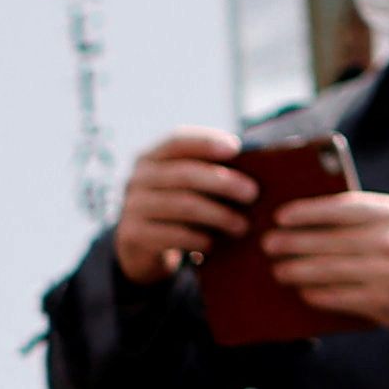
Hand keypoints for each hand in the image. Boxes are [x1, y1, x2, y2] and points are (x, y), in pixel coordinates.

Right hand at [109, 132, 261, 285]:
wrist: (139, 247)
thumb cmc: (175, 207)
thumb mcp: (183, 185)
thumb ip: (206, 171)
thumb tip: (255, 166)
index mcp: (151, 157)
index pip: (177, 140)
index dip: (206, 142)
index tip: (236, 148)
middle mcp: (138, 178)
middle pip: (184, 174)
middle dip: (223, 182)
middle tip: (252, 194)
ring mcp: (132, 206)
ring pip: (182, 206)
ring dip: (218, 215)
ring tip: (242, 226)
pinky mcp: (133, 234)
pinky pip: (172, 235)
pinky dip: (197, 239)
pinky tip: (213, 244)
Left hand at [259, 188, 388, 332]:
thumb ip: (362, 213)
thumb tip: (309, 218)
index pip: (339, 209)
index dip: (306, 212)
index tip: (281, 216)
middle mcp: (387, 242)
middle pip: (326, 242)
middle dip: (291, 244)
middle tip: (268, 244)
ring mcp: (384, 275)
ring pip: (327, 272)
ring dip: (296, 271)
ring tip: (278, 270)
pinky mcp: (383, 304)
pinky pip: (338, 298)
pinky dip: (315, 294)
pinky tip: (302, 290)